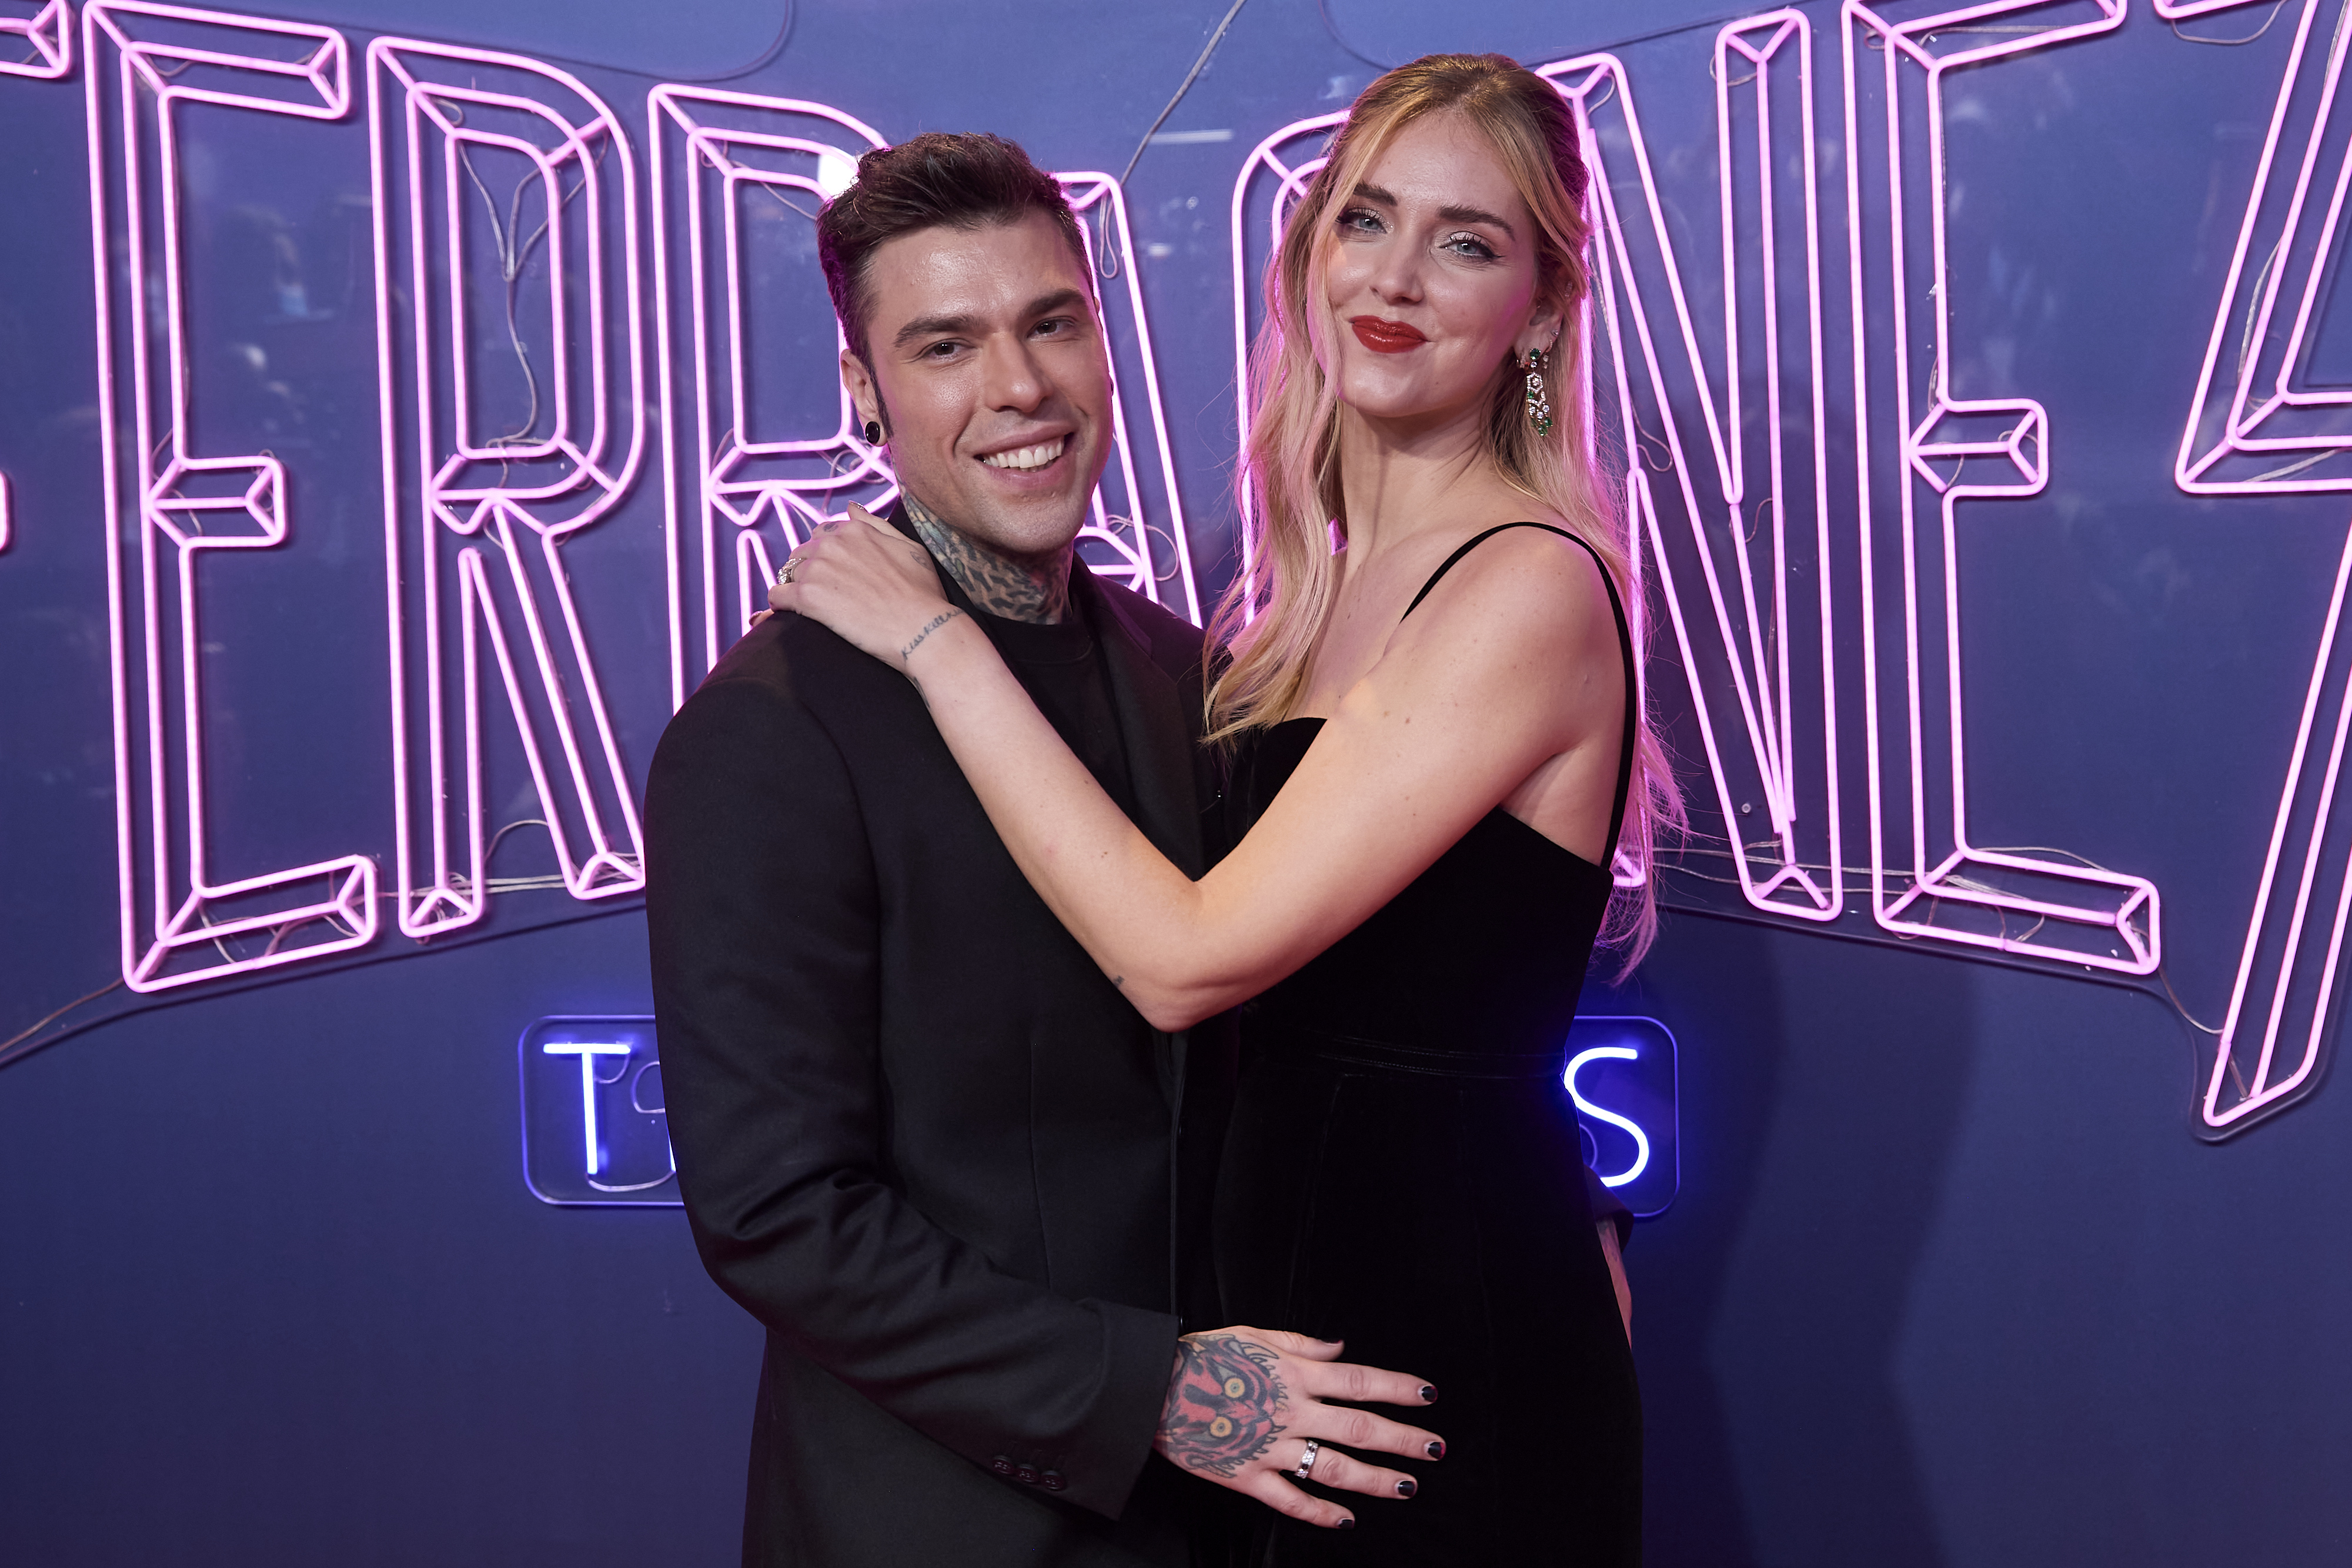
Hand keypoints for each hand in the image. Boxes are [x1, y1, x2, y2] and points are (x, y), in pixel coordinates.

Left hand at [767, 504, 954, 673]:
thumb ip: (876, 524)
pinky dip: (779, 603)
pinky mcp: (807, 597)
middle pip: (803, 551)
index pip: (823, 533)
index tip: (836, 572)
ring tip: (811, 605)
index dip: (827, 553)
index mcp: (854, 530)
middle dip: (809, 568)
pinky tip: (788, 613)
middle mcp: (831, 544)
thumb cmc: (922, 592)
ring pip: (789, 572)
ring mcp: (817, 569)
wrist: (922, 628)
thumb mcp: (909, 547)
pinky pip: (777, 594)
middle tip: (825, 592)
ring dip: (796, 585)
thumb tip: (851, 508)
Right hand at [1154, 1327, 1441, 1529]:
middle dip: (1403, 1439)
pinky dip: (1320, 1512)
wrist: (1149, 1388)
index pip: (1359, 1380)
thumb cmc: (1200, 1356)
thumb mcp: (1251, 1333)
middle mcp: (1289, 1411)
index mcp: (1293, 1372)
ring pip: (1333, 1467)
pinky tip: (1346, 1519)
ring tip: (1408, 1487)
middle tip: (1437, 1449)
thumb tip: (1341, 1348)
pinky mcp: (1247, 1476)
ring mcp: (1269, 1447)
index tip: (1429, 1395)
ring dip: (1375, 1479)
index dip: (1398, 1387)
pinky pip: (1290, 1499)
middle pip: (1358, 1426)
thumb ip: (1300, 1341)